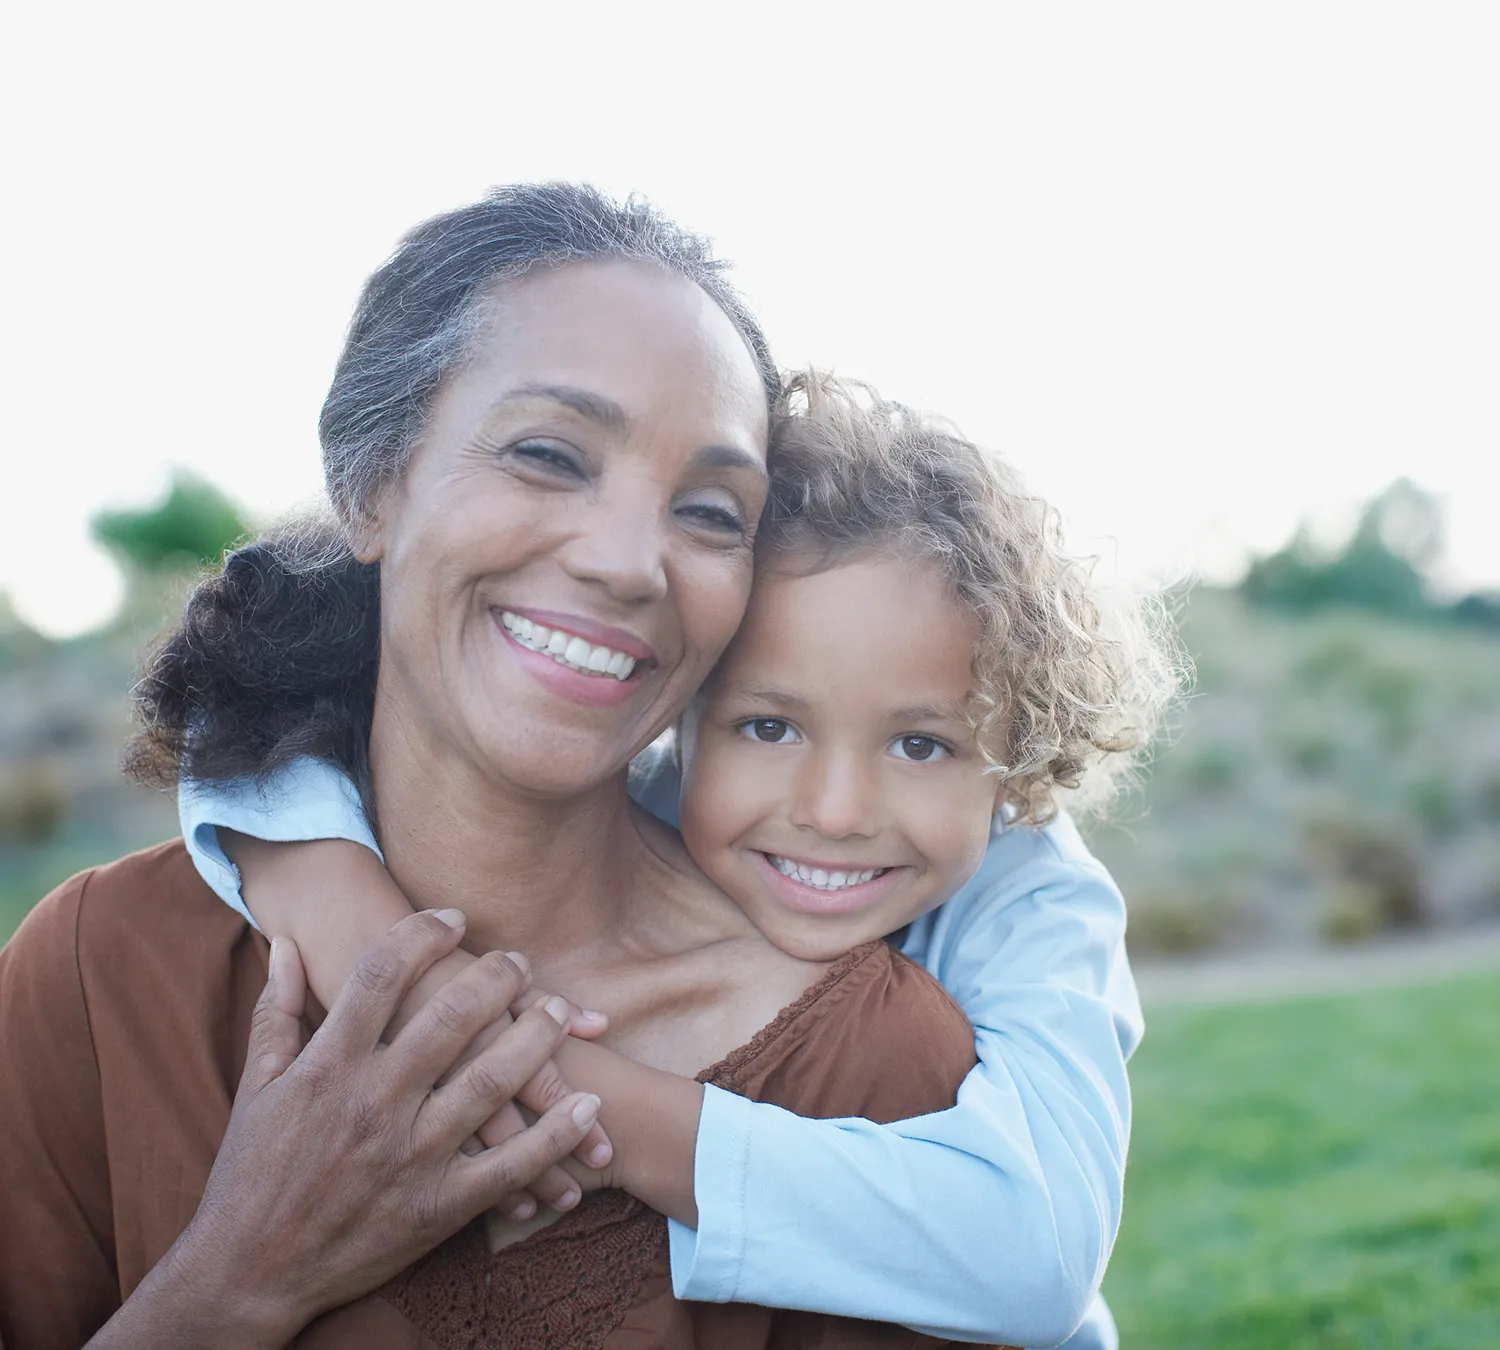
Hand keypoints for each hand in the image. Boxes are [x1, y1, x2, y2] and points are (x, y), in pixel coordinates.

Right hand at [171, 910, 602, 1340]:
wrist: (246, 1272)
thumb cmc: (250, 1174)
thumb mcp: (256, 1087)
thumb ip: (276, 1011)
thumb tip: (283, 944)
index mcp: (327, 1066)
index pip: (381, 976)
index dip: (421, 935)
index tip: (452, 917)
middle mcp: (372, 1103)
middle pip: (450, 1018)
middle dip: (495, 978)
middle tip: (519, 960)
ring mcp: (409, 1156)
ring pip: (490, 1083)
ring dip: (536, 1039)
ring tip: (562, 1011)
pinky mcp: (437, 1207)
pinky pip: (509, 1166)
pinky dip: (555, 1136)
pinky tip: (589, 1105)